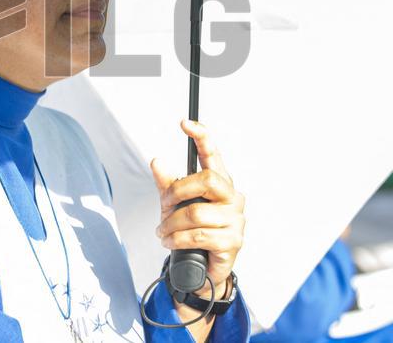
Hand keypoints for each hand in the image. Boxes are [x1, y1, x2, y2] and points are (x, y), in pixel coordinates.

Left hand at [151, 119, 244, 300]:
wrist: (202, 269)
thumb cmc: (192, 232)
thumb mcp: (173, 206)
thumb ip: (167, 184)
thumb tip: (156, 161)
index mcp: (220, 183)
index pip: (213, 155)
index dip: (202, 137)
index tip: (185, 123)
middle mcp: (232, 197)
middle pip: (207, 180)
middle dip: (178, 190)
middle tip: (164, 203)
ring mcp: (236, 219)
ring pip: (197, 212)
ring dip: (171, 224)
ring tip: (163, 232)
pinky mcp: (233, 241)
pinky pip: (199, 235)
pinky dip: (177, 239)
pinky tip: (170, 242)